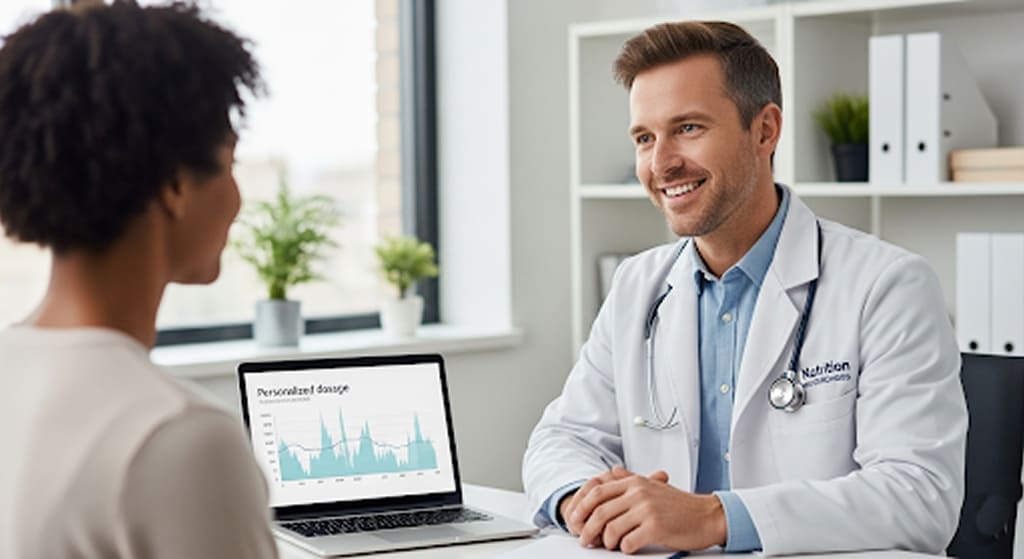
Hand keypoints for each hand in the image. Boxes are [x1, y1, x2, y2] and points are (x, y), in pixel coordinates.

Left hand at [568, 466, 726, 553]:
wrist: (707, 515)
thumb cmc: (681, 504)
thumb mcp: (653, 485)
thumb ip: (630, 478)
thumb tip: (612, 471)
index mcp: (635, 482)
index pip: (596, 491)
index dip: (581, 507)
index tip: (575, 520)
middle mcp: (638, 493)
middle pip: (599, 511)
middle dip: (587, 529)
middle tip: (585, 539)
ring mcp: (646, 510)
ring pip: (610, 529)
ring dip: (605, 542)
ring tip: (609, 545)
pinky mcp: (655, 528)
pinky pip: (628, 542)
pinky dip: (624, 548)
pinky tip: (628, 547)